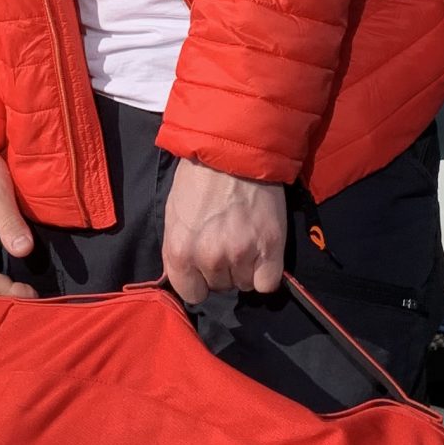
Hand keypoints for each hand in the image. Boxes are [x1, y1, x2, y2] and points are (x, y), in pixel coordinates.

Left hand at [161, 159, 286, 304]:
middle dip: (223, 269)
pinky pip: (268, 284)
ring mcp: (241, 253)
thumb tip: (187, 275)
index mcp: (179, 251)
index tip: (205, 266)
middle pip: (220, 287)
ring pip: (245, 284)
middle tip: (228, 240)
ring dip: (246, 268)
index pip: (192, 294)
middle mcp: (209, 257)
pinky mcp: (270, 247)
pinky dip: (267, 272)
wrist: (234, 150)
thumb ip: (178, 251)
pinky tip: (263, 252)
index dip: (199, 280)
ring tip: (246, 239)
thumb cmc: (198, 179)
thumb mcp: (173, 215)